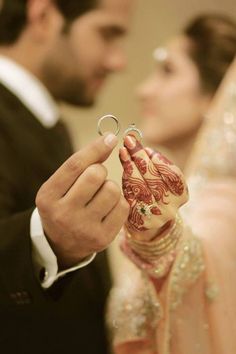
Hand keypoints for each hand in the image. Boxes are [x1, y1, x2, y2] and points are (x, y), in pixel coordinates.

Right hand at [36, 133, 129, 267]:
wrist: (61, 244)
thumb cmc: (63, 205)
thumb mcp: (60, 186)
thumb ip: (81, 164)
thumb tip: (109, 140)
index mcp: (48, 196)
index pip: (75, 165)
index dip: (95, 148)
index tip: (110, 137)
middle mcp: (63, 214)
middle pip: (95, 175)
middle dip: (100, 171)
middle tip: (95, 179)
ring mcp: (83, 228)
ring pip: (112, 190)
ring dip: (110, 188)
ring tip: (100, 197)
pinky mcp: (102, 239)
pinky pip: (123, 207)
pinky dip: (119, 203)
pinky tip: (108, 209)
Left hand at [120, 135, 187, 240]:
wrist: (149, 222)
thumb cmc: (155, 191)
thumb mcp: (161, 177)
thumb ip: (154, 163)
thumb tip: (138, 143)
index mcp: (181, 194)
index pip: (172, 174)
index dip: (159, 159)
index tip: (146, 147)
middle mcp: (171, 208)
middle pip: (155, 179)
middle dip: (140, 158)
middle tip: (129, 141)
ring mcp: (154, 217)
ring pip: (141, 187)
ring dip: (130, 167)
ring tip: (123, 152)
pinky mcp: (139, 222)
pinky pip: (130, 197)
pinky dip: (126, 181)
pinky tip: (123, 170)